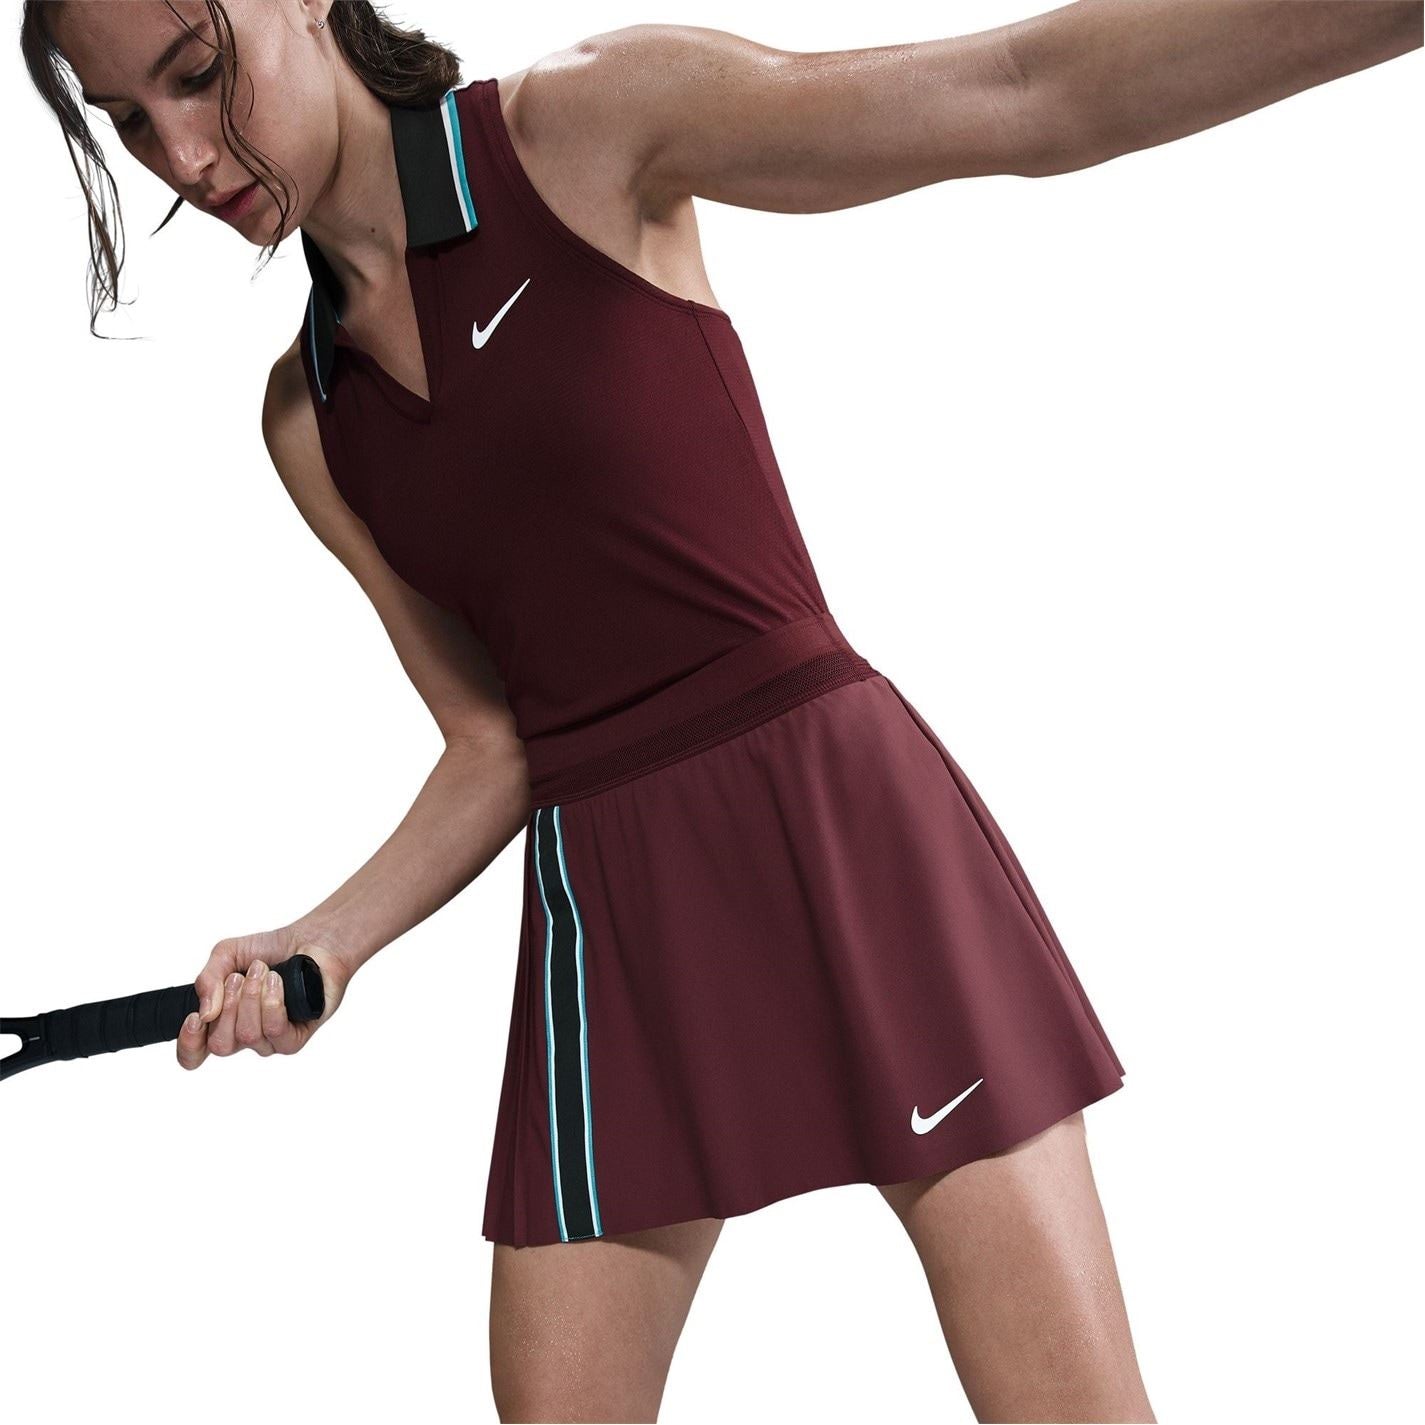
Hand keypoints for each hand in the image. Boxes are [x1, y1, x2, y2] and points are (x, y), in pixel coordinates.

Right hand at [178, 926, 351, 1068]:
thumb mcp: (226, 955)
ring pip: (248, 1035)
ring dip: (252, 997)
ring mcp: (269, 1040)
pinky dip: (273, 1002)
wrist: (310, 941)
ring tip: (264, 972)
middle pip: (220, 1045)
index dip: (189, 1044)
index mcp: (221, 1022)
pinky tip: (278, 983)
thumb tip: (204, 1013)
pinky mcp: (295, 1039)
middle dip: (228, 1004)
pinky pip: (276, 1031)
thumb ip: (207, 979)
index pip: (195, 1054)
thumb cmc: (269, 951)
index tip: (196, 1018)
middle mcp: (244, 1036)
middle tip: (240, 977)